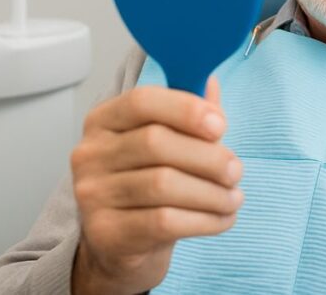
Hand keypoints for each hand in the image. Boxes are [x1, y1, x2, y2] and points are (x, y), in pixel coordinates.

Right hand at [69, 77, 242, 294]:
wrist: (122, 244)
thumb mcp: (170, 142)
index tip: (221, 126)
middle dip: (209, 157)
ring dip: (212, 192)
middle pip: (156, 142)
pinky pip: (164, 221)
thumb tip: (210, 81)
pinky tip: (222, 218)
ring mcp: (91, 194)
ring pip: (163, 184)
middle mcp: (90, 154)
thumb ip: (190, 112)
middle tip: (236, 171)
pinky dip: (204, 219)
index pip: (141, 100)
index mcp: (105, 121)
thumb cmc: (151, 182)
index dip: (186, 109)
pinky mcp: (104, 232)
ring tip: (234, 198)